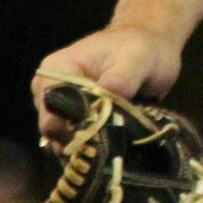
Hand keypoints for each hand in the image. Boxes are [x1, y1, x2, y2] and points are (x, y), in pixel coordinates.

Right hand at [33, 26, 181, 141]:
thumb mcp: (138, 57)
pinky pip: (73, 137)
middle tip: (104, 152)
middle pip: (52, 125)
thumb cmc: (142, 47)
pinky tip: (104, 155)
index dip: (70, 125)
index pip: (50, 106)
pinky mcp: (74, 117)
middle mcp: (50, 88)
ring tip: (106, 155)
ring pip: (62, 135)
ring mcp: (60, 104)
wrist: (152, 46)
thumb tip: (108, 94)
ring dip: (82, 146)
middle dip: (76, 140)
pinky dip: (87, 147)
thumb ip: (123, 76)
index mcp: (57, 69)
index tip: (96, 138)